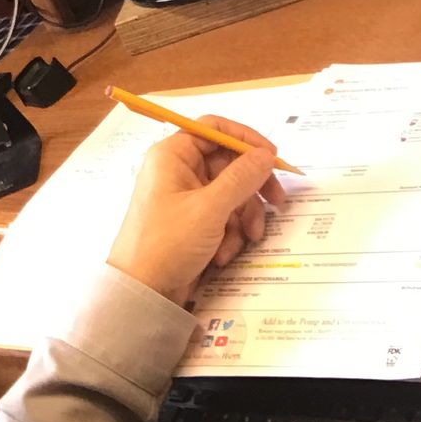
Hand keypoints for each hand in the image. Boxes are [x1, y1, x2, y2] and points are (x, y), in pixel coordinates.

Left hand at [107, 117, 284, 305]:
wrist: (143, 293)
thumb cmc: (168, 242)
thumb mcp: (209, 209)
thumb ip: (241, 178)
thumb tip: (266, 154)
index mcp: (173, 155)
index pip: (214, 129)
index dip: (245, 139)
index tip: (272, 156)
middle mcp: (178, 170)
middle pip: (227, 164)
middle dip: (251, 188)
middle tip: (277, 201)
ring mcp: (185, 197)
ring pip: (229, 193)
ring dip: (242, 217)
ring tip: (247, 238)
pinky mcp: (191, 222)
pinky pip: (221, 216)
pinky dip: (229, 233)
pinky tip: (223, 254)